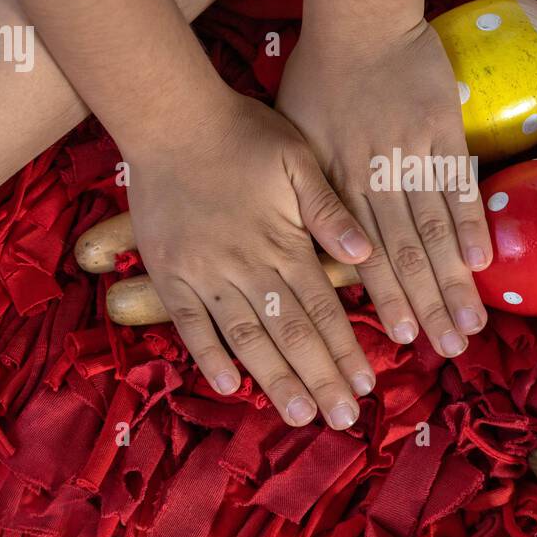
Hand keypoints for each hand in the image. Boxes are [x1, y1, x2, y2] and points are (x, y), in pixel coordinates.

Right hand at [124, 90, 375, 428]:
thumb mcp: (298, 160)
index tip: (366, 386)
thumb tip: (363, 256)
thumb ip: (329, 211)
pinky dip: (209, 356)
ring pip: (246, 338)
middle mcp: (247, 267)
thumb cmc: (242, 134)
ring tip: (300, 415)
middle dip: (320, 380)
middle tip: (343, 418)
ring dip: (274, 380)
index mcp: (284, 243)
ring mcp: (205, 273)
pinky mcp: (170, 272)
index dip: (345, 351)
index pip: (323, 310)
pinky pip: (191, 323)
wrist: (170, 118)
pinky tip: (228, 386)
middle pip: (291, 334)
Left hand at [277, 17, 492, 357]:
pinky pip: (458, 186)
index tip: (403, 340)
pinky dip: (471, 225)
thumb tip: (323, 245)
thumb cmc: (320, 76)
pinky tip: (483, 262)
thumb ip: (311, 191)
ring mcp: (413, 154)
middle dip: (427, 306)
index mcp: (337, 181)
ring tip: (471, 323)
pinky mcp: (444, 131)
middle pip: (406, 253)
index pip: (365, 253)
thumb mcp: (296, 136)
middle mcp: (376, 176)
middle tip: (448, 351)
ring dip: (454, 281)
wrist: (360, 16)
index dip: (386, 299)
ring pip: (435, 229)